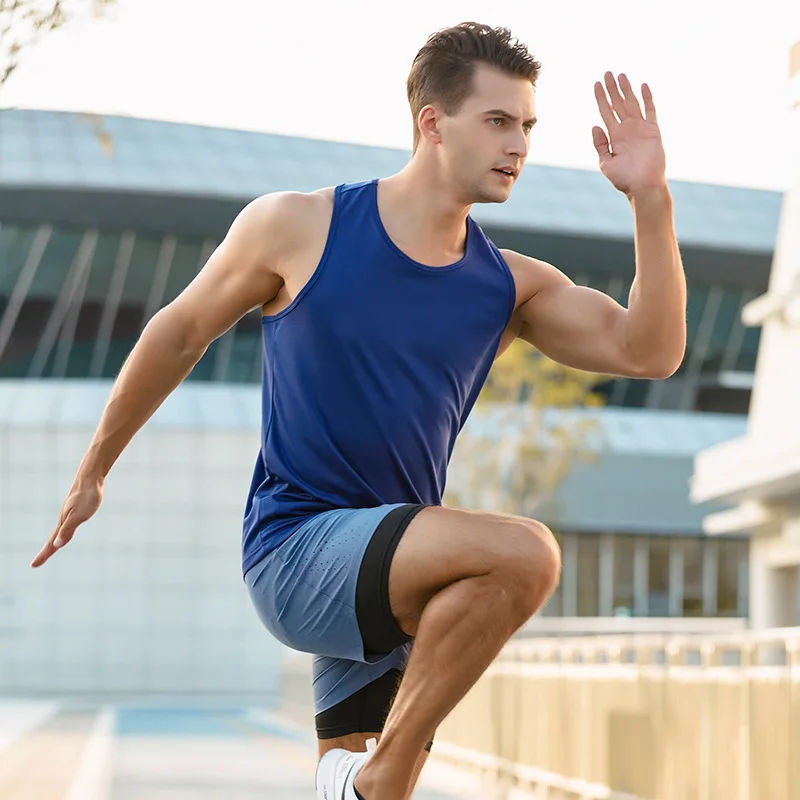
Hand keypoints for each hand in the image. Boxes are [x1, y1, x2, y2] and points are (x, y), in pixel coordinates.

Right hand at [31, 479, 102, 567]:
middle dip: (46, 552)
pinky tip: (65, 530)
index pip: (51, 543)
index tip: (33, 566)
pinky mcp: (75, 508)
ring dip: (53, 542)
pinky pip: (66, 524)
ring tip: (50, 549)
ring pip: (59, 531)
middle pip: (52, 539)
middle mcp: (63, 519)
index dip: (43, 555)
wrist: (90, 477)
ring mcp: (69, 513)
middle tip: (36, 563)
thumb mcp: (79, 516)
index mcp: (63, 523)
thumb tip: (56, 545)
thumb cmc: (86, 496)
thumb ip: (68, 530)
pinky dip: (62, 532)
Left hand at [592, 72, 665, 197]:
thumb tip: (595, 125)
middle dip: (612, 88)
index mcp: (614, 136)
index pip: (605, 112)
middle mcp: (626, 129)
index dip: (601, 97)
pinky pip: (650, 110)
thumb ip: (600, 144)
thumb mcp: (606, 162)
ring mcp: (639, 128)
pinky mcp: (653, 130)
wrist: (643, 186)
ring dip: (626, 89)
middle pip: (617, 104)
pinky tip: (643, 86)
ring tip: (620, 75)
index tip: (596, 84)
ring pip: (632, 103)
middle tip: (607, 73)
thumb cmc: (623, 178)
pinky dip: (647, 98)